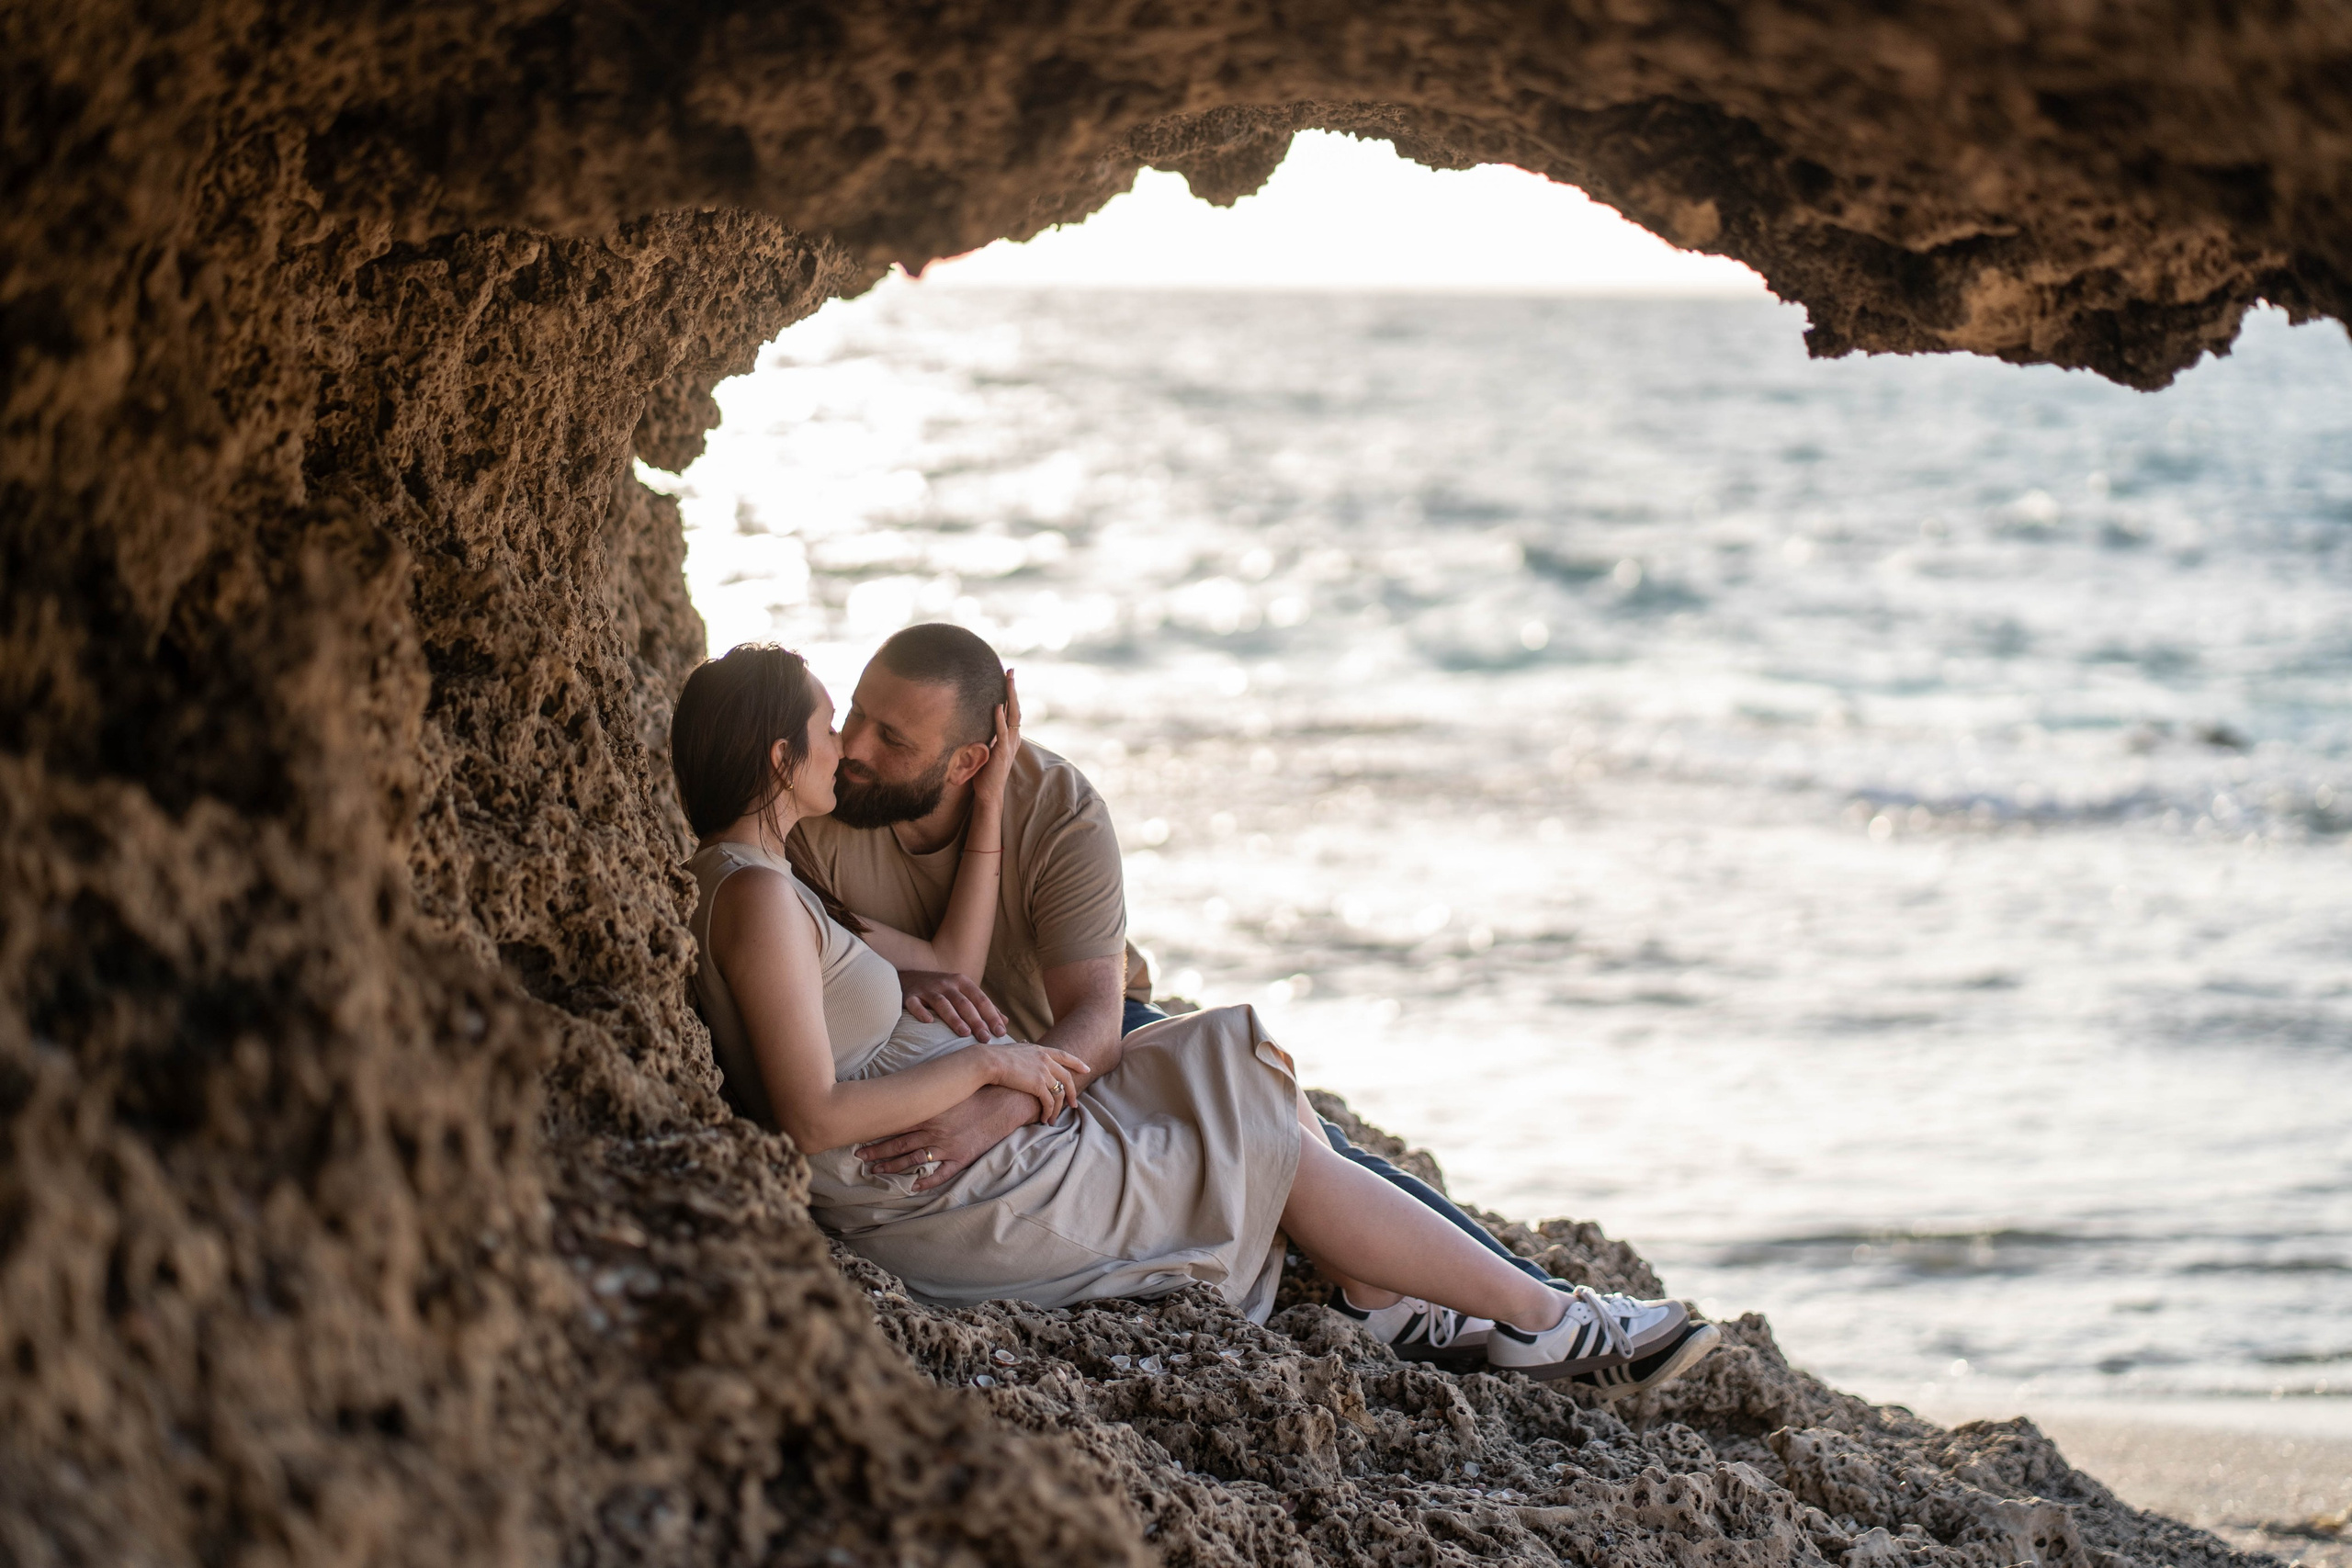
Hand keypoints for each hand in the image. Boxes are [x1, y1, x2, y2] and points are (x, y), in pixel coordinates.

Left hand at [856, 1086, 1031, 1191]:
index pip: (895, 1123)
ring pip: (913, 1160)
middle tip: (859, 1158)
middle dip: (876, 1151)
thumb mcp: (951, 1087)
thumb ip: (930, 1092)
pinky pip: (941, 1174)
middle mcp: (934, 1130)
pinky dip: (926, 1181)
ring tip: (875, 1172)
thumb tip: (909, 1092)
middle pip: (898, 1143)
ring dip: (892, 1167)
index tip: (858, 1136)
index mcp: (929, 1111)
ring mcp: (948, 1146)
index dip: (875, 1131)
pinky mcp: (963, 1157)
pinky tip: (913, 1187)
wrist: (1008, 1100)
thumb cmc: (980, 1089)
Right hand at [900, 969, 1006, 1038]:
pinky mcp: (910, 996)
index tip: (1001, 1032)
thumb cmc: (940, 990)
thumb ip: (982, 1006)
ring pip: (943, 1004)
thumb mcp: (962, 992)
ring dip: (954, 1018)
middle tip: (985, 1038)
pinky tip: (928, 1022)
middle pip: (964, 1003)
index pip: (980, 999)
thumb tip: (1004, 1022)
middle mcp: (946, 983)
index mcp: (962, 982)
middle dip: (976, 1021)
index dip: (991, 1015)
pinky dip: (921, 1012)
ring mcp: (927, 989)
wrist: (906, 978)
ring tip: (965, 1033)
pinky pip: (915, 1004)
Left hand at [971, 669, 1020, 806]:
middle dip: (1013, 688)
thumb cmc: (985, 773)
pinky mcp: (1001, 753)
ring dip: (1010, 697)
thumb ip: (987, 736)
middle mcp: (1013, 739)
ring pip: (1013, 716)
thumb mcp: (987, 749)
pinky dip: (999, 719)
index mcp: (1010, 737)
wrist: (988, 794)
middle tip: (1011, 670)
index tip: (1008, 677)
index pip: (1013, 711)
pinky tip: (997, 706)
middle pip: (1016, 708)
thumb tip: (978, 722)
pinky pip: (1001, 733)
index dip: (1011, 694)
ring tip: (1008, 680)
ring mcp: (1009, 746)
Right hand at [980, 1040, 1091, 1123]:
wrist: (989, 1061)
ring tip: (1053, 1119)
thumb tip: (1024, 1046)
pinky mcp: (1038, 1085)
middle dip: (1072, 1092)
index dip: (1077, 1063)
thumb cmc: (996, 1056)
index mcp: (1041, 1050)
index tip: (1086, 1069)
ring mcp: (1043, 1072)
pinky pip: (1049, 1102)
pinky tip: (1044, 1118)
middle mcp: (1046, 1060)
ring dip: (1058, 1108)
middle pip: (1067, 1077)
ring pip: (1059, 1093)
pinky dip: (1049, 1112)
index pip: (1065, 1055)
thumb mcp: (1016, 1048)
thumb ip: (1025, 1050)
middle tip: (1074, 1104)